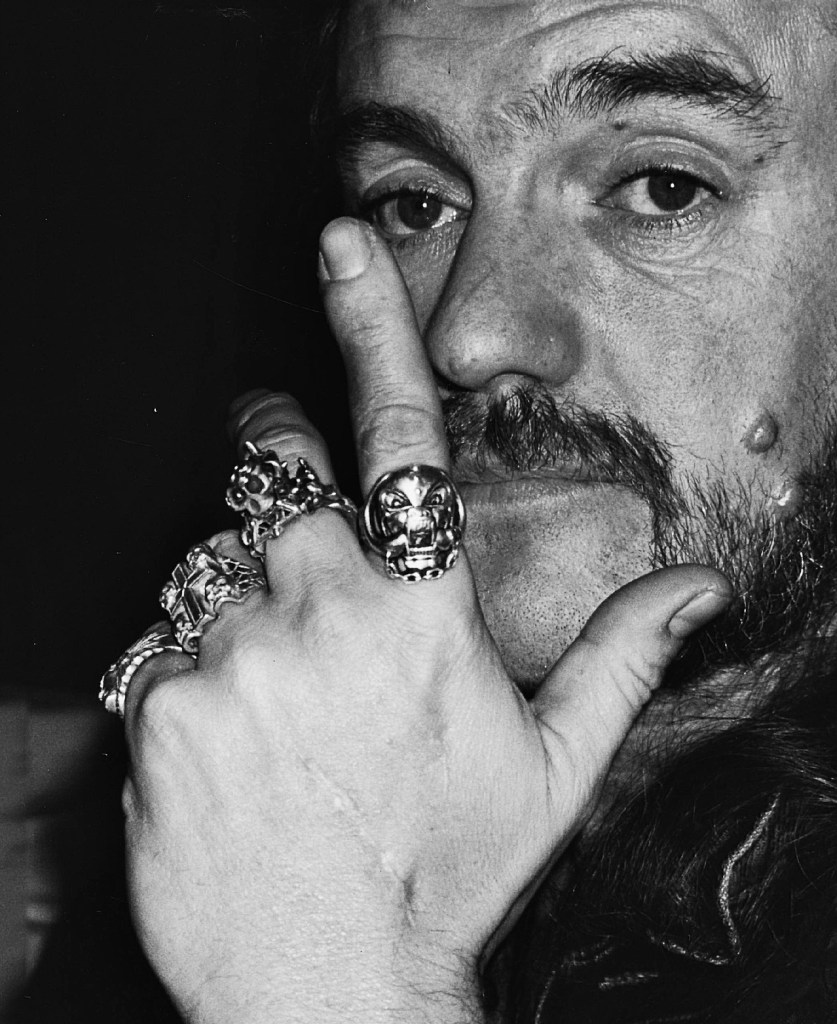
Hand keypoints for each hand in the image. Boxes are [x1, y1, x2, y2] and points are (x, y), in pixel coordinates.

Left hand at [123, 218, 730, 1023]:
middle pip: (269, 474)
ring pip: (209, 565)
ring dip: (236, 596)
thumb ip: (622, 660)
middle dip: (272, 464)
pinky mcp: (153, 703)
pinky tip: (231, 735)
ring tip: (276, 688)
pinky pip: (158, 641)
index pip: (396, 433)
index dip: (369, 323)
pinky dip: (189, 665)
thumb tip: (699, 589)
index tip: (340, 244)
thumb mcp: (553, 768)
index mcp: (419, 609)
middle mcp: (316, 610)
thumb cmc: (445, 870)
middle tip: (287, 506)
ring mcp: (226, 653)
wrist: (324, 984)